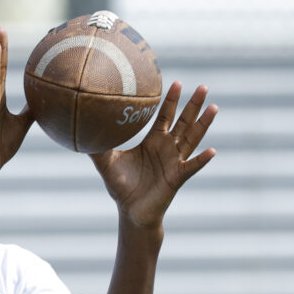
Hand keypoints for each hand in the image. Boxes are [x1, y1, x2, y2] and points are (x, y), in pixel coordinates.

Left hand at [90, 82, 217, 228]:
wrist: (130, 212)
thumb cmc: (121, 187)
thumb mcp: (106, 164)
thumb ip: (96, 147)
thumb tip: (79, 130)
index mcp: (154, 141)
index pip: (165, 116)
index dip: (171, 100)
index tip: (177, 82)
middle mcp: (167, 149)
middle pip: (184, 122)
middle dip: (193, 105)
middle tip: (204, 86)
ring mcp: (175, 163)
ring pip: (192, 139)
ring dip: (203, 125)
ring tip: (214, 108)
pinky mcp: (177, 178)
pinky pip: (191, 167)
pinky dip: (201, 160)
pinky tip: (212, 151)